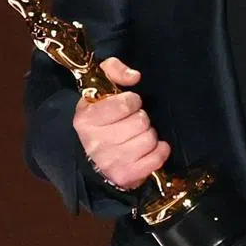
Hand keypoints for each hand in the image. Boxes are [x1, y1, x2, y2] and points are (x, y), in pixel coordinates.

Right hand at [73, 57, 171, 189]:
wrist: (93, 156)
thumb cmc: (102, 117)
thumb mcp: (101, 86)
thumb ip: (113, 69)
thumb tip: (134, 76)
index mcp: (86, 119)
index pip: (124, 103)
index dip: (132, 101)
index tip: (129, 104)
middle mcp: (95, 143)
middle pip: (140, 122)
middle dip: (141, 118)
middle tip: (133, 122)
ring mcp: (109, 162)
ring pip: (149, 139)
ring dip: (149, 135)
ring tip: (137, 135)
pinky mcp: (124, 176)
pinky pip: (155, 159)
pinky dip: (159, 152)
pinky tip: (150, 149)